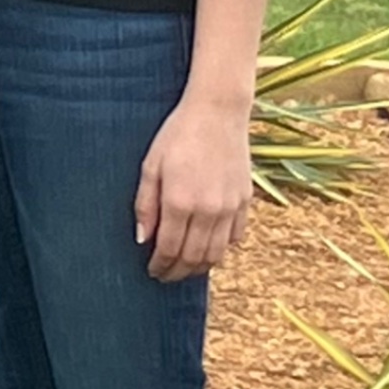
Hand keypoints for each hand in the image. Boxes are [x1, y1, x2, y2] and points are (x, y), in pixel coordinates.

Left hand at [135, 88, 252, 281]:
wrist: (217, 111)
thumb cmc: (178, 135)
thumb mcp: (151, 166)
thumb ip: (145, 205)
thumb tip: (142, 240)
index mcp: (180, 201)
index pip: (169, 248)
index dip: (160, 265)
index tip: (152, 271)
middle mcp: (208, 209)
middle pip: (193, 257)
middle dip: (177, 272)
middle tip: (166, 276)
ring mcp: (230, 207)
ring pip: (216, 253)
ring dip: (199, 267)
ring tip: (185, 269)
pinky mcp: (245, 201)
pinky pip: (235, 237)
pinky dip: (221, 249)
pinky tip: (208, 249)